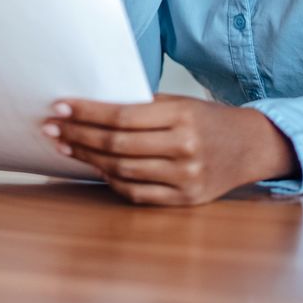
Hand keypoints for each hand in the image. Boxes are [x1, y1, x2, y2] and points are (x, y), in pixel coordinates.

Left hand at [43, 94, 296, 205]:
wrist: (251, 146)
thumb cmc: (209, 119)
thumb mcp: (181, 102)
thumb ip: (143, 106)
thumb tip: (93, 107)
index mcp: (182, 117)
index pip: (122, 116)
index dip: (87, 113)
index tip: (60, 107)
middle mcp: (184, 149)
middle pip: (117, 145)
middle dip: (78, 136)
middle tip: (52, 128)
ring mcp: (184, 178)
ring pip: (122, 171)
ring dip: (88, 159)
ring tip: (66, 146)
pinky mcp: (184, 200)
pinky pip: (137, 193)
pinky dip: (112, 180)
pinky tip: (95, 167)